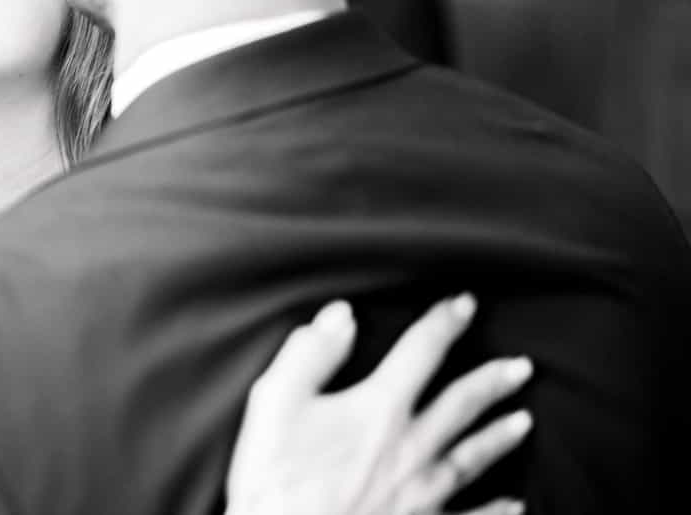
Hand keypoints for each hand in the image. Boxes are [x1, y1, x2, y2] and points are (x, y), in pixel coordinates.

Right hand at [226, 295, 531, 514]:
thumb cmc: (277, 478)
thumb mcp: (275, 403)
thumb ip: (310, 353)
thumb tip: (341, 315)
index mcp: (379, 410)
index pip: (419, 354)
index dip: (443, 324)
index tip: (465, 304)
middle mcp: (410, 448)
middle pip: (461, 406)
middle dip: (492, 382)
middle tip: (521, 366)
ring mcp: (421, 492)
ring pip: (471, 456)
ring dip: (499, 436)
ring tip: (524, 421)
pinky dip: (497, 510)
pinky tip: (516, 503)